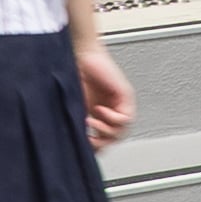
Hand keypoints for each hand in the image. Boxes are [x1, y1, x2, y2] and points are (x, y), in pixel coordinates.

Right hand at [69, 30, 135, 151]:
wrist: (80, 55)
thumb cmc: (74, 74)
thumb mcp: (74, 107)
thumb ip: (78, 125)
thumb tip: (75, 145)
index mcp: (100, 114)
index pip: (105, 139)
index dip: (96, 146)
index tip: (84, 144)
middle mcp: (112, 109)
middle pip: (115, 138)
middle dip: (101, 142)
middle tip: (89, 138)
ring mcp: (120, 103)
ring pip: (123, 131)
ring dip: (106, 131)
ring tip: (91, 122)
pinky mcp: (126, 95)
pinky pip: (126, 118)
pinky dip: (112, 118)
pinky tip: (100, 110)